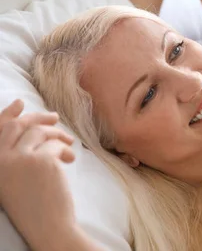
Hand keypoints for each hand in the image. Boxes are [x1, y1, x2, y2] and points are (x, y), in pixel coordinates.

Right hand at [0, 100, 77, 250]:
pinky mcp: (40, 161)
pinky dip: (65, 149)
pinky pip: (55, 144)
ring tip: (69, 143)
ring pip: (40, 133)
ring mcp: (18, 159)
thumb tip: (33, 125)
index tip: (20, 102)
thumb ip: (18, 153)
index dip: (8, 114)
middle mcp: (0, 160)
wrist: (47, 225)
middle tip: (55, 118)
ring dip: (57, 135)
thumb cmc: (34, 203)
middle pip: (18, 126)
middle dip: (38, 118)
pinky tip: (69, 159)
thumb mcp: (17, 176)